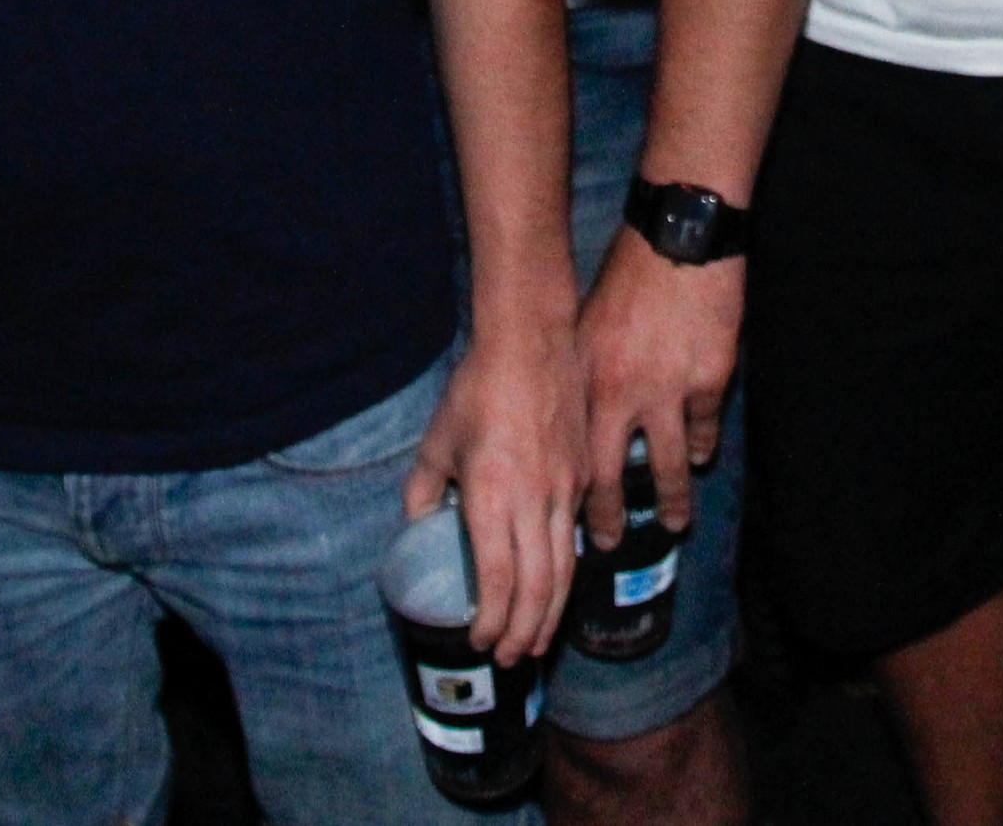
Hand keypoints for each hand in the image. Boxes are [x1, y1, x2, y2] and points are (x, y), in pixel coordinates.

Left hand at [408, 311, 583, 662]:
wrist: (533, 343)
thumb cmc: (477, 391)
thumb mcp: (437, 442)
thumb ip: (424, 490)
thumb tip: (420, 525)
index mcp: (493, 496)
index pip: (497, 577)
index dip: (491, 618)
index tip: (479, 641)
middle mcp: (534, 501)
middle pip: (538, 586)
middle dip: (523, 631)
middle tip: (510, 659)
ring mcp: (565, 490)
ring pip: (565, 568)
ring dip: (550, 613)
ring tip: (537, 642)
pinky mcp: (583, 478)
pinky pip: (576, 537)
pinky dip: (567, 574)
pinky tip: (557, 589)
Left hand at [575, 230, 740, 540]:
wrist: (680, 237)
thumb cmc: (625, 274)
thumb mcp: (584, 323)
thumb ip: (578, 374)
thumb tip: (565, 420)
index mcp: (585, 379)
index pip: (570, 454)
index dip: (569, 497)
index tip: (567, 524)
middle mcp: (622, 394)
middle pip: (614, 477)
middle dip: (613, 519)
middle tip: (613, 545)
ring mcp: (670, 390)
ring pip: (670, 464)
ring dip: (672, 498)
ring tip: (675, 521)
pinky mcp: (710, 379)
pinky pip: (705, 427)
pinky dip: (703, 443)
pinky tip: (701, 454)